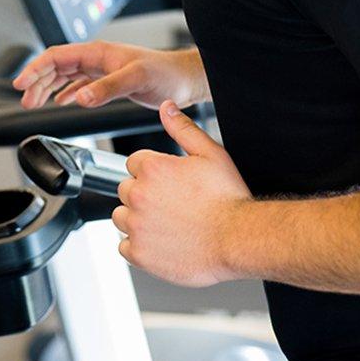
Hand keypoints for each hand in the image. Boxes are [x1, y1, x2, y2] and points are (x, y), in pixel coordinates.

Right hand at [10, 42, 207, 109]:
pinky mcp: (108, 81)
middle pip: (55, 66)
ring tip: (34, 103)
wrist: (186, 80)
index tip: (20, 84)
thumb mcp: (136, 79)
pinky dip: (65, 92)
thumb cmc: (166, 74)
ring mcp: (101, 69)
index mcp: (98, 52)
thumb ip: (107, 88)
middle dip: (36, 81)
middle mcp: (96, 58)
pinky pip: (78, 84)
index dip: (35, 69)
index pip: (56, 56)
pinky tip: (60, 102)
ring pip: (64, 75)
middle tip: (25, 100)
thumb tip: (79, 98)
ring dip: (47, 88)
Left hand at [112, 102, 251, 286]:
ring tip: (166, 224)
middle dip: (143, 194)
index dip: (152, 172)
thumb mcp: (210, 153)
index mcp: (152, 168)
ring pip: (120, 217)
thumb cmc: (228, 198)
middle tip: (171, 205)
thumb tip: (166, 107)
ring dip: (137, 219)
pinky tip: (162, 242)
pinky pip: (124, 246)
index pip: (134, 163)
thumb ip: (182, 128)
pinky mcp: (138, 253)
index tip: (169, 184)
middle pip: (125, 189)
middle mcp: (138, 195)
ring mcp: (136, 226)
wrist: (238, 238)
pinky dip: (138, 246)